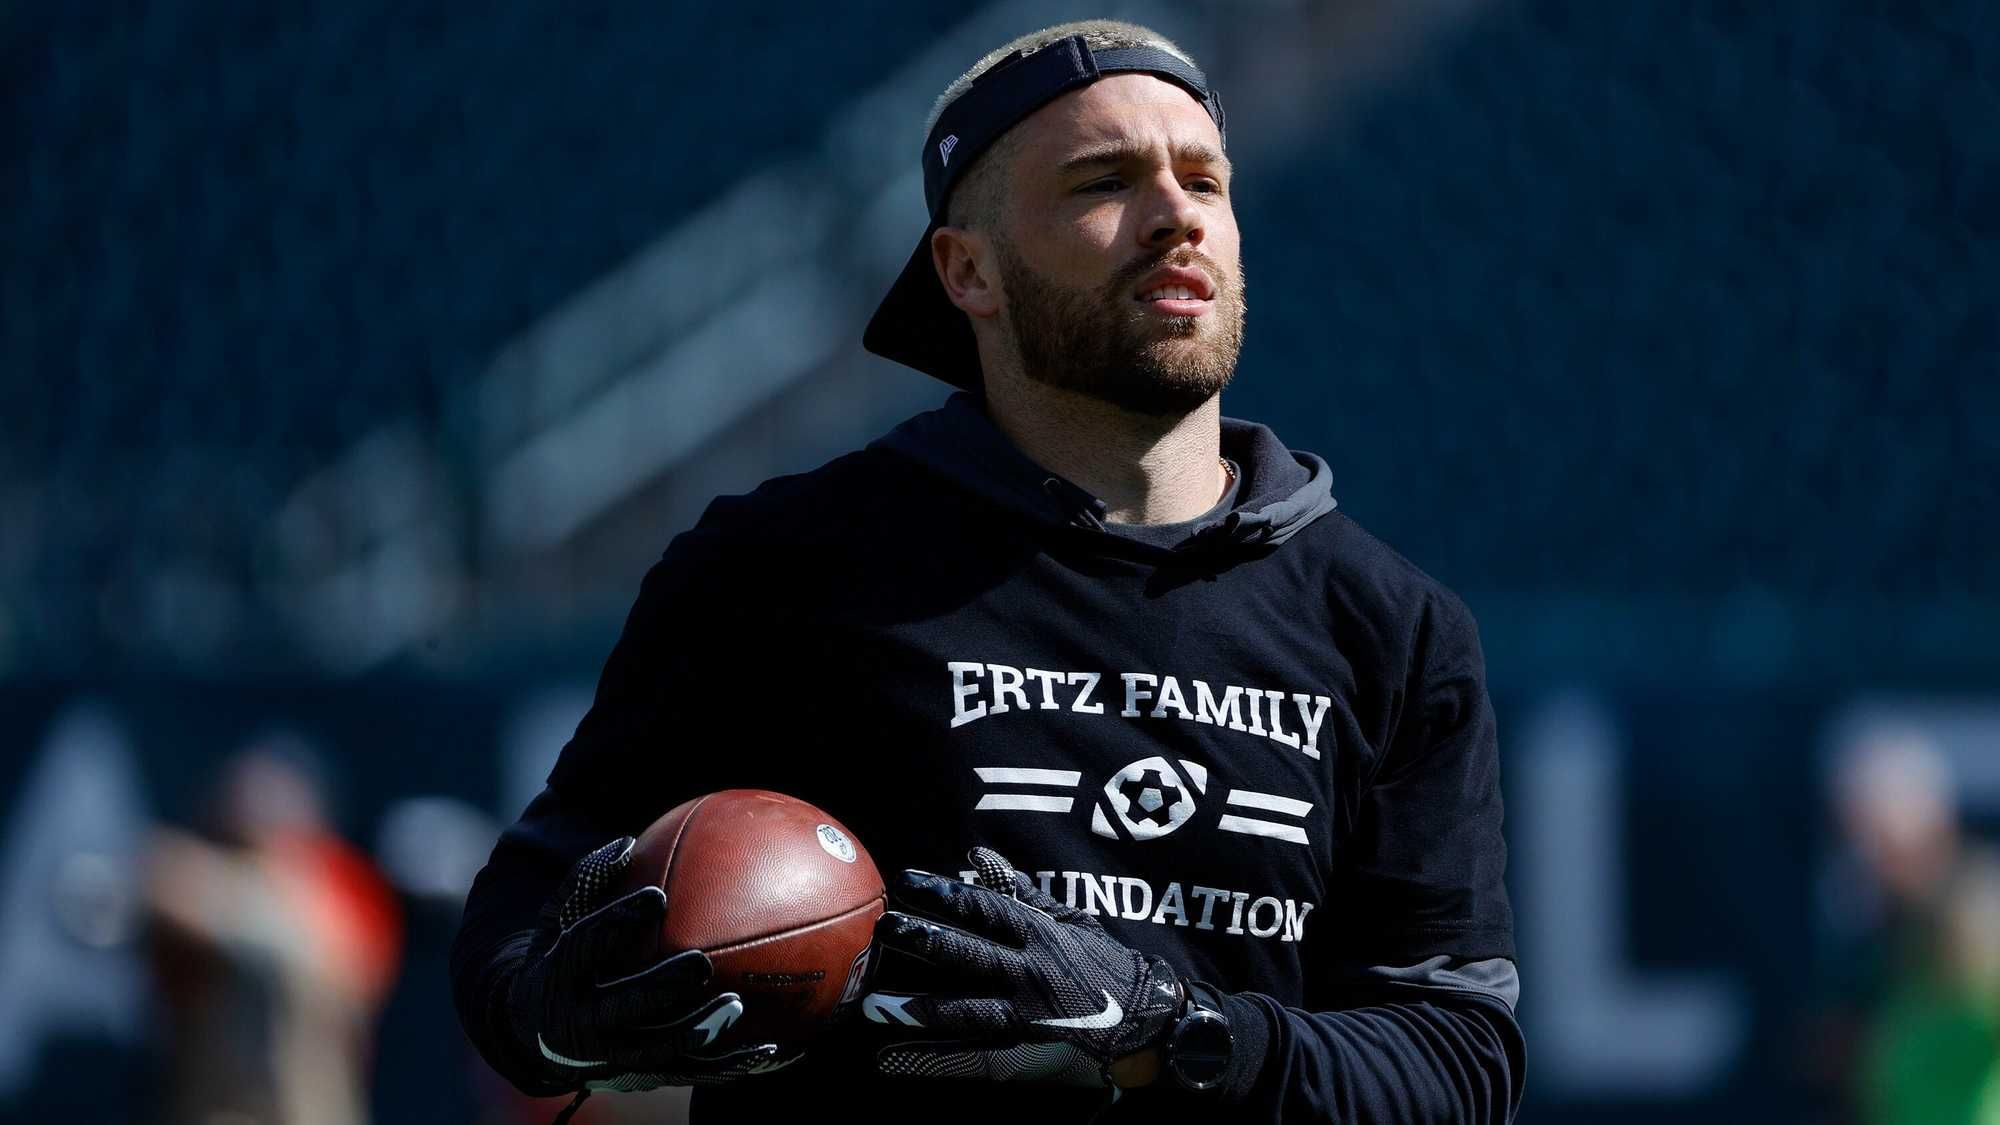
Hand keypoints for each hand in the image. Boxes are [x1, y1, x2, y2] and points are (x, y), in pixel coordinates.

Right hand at [508, 837, 802, 1091]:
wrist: (541, 1034)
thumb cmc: (565, 958)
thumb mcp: (560, 919)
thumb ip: (589, 881)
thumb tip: (627, 840)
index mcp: (558, 976)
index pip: (585, 947)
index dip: (618, 923)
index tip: (656, 899)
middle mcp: (582, 1021)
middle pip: (624, 1007)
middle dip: (661, 988)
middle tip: (700, 964)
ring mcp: (612, 1055)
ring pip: (657, 1048)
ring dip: (698, 1030)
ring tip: (736, 1006)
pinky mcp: (641, 1076)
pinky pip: (688, 1072)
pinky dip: (727, 1064)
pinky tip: (768, 1047)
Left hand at [860, 846, 1185, 1085]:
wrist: (1144, 1015)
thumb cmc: (1100, 959)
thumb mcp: (1068, 917)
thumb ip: (1019, 890)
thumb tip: (977, 855)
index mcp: (1038, 932)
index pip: (983, 908)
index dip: (943, 894)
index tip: (905, 881)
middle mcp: (1029, 970)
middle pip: (968, 954)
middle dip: (923, 941)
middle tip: (882, 929)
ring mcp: (1025, 1013)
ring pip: (965, 1010)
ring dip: (916, 1008)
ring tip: (873, 1005)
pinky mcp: (1023, 1048)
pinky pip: (971, 1055)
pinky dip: (931, 1059)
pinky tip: (892, 1060)